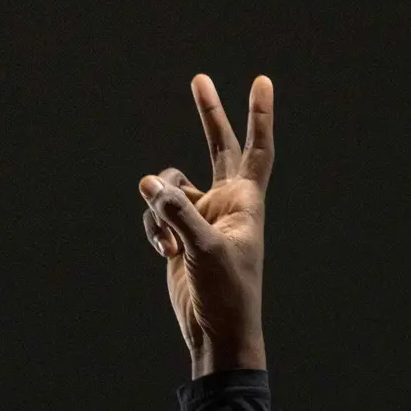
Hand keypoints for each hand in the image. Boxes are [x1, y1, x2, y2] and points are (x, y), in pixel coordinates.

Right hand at [140, 73, 273, 377]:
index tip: (261, 81)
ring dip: (160, 207)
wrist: (216, 331)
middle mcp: (225, 202)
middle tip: (200, 80)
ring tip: (171, 242)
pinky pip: (156, 213)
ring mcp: (200, 216)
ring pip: (168, 186)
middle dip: (208, 115)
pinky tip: (165, 253)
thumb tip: (150, 184)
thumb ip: (178, 212)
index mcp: (245, 201)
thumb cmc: (227, 292)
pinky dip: (154, 229)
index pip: (256, 149)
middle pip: (217, 146)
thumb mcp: (205, 248)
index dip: (259, 115)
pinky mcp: (179, 233)